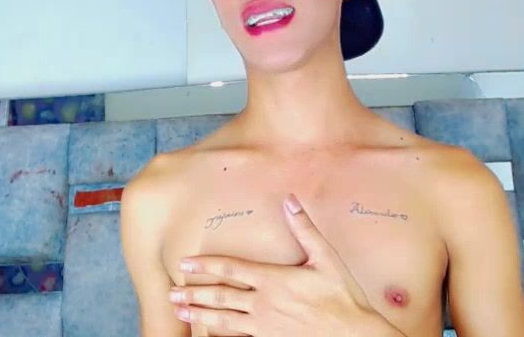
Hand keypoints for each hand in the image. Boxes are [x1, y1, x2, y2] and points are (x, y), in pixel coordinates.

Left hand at [169, 194, 402, 335]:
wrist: (353, 334)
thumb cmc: (343, 297)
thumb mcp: (327, 258)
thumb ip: (305, 229)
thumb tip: (290, 200)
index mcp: (274, 280)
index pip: (231, 269)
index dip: (205, 265)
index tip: (185, 263)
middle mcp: (264, 304)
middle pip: (220, 296)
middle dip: (193, 293)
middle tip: (170, 292)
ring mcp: (264, 326)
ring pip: (223, 320)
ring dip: (199, 315)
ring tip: (180, 312)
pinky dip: (220, 335)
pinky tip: (208, 334)